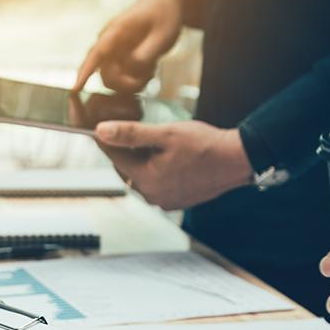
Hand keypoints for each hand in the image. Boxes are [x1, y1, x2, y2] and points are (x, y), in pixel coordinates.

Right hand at [74, 0, 189, 92]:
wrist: (165, 1)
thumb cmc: (164, 14)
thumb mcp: (162, 35)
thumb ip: (145, 56)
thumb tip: (129, 71)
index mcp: (116, 32)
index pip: (96, 55)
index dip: (84, 73)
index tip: (74, 89)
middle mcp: (109, 43)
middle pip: (106, 76)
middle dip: (126, 83)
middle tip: (150, 76)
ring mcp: (113, 52)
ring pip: (113, 80)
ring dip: (133, 82)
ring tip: (152, 69)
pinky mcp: (119, 58)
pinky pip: (121, 78)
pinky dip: (136, 79)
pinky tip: (150, 69)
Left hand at [93, 120, 252, 209]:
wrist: (237, 161)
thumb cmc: (205, 145)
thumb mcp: (165, 134)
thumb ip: (131, 133)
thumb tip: (101, 131)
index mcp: (145, 179)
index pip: (113, 156)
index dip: (103, 139)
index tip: (93, 127)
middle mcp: (151, 195)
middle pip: (126, 169)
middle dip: (125, 151)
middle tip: (127, 131)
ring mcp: (163, 201)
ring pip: (141, 177)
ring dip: (141, 161)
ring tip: (153, 144)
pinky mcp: (175, 202)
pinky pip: (156, 185)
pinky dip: (156, 171)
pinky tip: (167, 158)